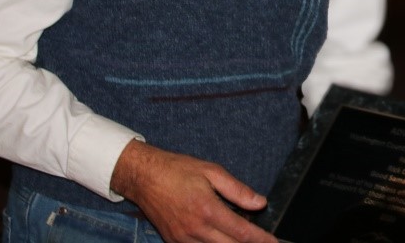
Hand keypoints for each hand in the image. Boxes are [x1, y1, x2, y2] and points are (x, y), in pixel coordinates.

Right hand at [110, 140, 275, 242]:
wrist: (144, 177)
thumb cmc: (178, 170)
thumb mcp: (212, 172)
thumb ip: (238, 190)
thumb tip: (260, 203)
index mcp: (208, 210)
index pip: (241, 232)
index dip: (260, 240)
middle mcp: (195, 229)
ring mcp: (183, 239)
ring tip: (245, 239)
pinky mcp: (174, 242)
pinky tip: (222, 238)